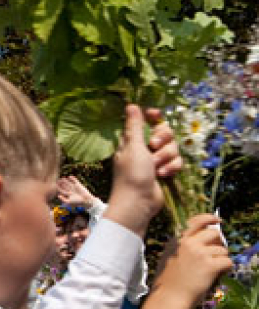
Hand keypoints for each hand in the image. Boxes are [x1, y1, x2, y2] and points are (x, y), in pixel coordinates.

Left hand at [56, 176, 96, 208]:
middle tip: (57, 180)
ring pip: (68, 182)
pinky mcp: (78, 184)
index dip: (58, 187)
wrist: (85, 199)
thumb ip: (63, 199)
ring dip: (65, 180)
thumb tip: (58, 195)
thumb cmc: (77, 202)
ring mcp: (74, 187)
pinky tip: (69, 177)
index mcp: (67, 194)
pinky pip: (75, 180)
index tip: (55, 185)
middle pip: (64, 185)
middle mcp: (70, 190)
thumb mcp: (68, 201)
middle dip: (61, 183)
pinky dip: (72, 178)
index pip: (61, 190)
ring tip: (62, 178)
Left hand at [103, 106, 180, 235]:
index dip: (153, 117)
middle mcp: (144, 148)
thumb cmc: (131, 174)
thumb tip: (131, 105)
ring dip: (167, 157)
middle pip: (164, 132)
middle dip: (163, 139)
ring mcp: (155, 160)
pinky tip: (163, 175)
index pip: (146, 121)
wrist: (139, 202)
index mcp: (132, 140)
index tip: (156, 115)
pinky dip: (172, 167)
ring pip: (173, 147)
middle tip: (154, 146)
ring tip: (156, 168)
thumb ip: (134, 126)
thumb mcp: (133, 147)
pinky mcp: (165, 170)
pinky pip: (177, 161)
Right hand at [140, 214, 231, 308]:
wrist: (169, 297)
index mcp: (177, 240)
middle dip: (219, 243)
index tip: (217, 221)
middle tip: (217, 253)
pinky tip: (217, 275)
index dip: (209, 218)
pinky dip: (225, 269)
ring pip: (222, 250)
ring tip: (212, 271)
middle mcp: (188, 243)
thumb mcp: (168, 258)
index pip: (197, 221)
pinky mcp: (210, 265)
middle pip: (214, 233)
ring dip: (221, 260)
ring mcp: (200, 253)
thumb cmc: (168, 282)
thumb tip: (203, 241)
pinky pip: (228, 262)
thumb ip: (182, 247)